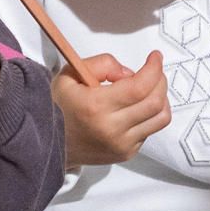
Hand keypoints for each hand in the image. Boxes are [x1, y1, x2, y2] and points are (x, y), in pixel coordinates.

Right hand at [54, 50, 171, 166]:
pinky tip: (135, 108)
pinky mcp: (125, 154)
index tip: (155, 56)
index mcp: (96, 106)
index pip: (140, 87)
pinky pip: (150, 130)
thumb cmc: (58, 105)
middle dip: (160, 80)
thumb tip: (130, 74)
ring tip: (149, 88)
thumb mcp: (71, 74)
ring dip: (161, 98)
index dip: (154, 68)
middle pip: (155, 102)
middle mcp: (112, 129)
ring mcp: (121, 145)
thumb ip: (102, 64)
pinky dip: (149, 115)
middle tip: (153, 70)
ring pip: (160, 119)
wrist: (47, 143)